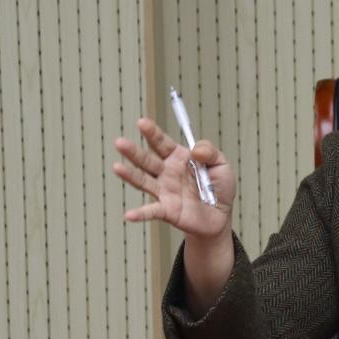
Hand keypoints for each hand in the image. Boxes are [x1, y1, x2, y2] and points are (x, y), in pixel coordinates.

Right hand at [112, 117, 235, 240]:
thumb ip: (210, 152)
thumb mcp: (221, 164)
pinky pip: (152, 211)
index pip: (162, 142)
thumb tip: (195, 150)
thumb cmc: (219, 188)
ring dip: (130, 175)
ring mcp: (164, 191)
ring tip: (116, 167)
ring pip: (144, 181)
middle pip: (147, 160)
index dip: (152, 132)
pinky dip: (140, 214)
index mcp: (178, 158)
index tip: (142, 122)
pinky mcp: (167, 210)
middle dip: (133, 151)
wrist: (220, 216)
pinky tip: (129, 215)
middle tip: (120, 142)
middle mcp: (167, 173)